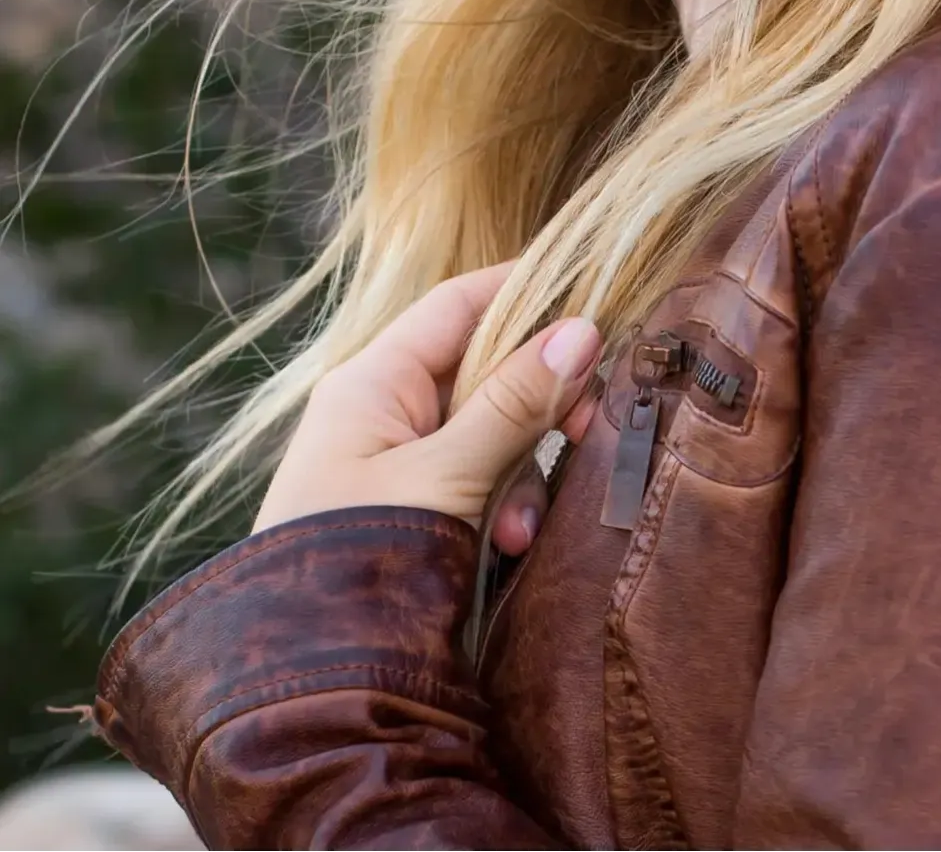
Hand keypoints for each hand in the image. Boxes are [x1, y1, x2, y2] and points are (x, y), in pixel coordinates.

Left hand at [254, 266, 600, 558]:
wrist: (310, 686)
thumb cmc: (362, 562)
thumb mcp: (446, 477)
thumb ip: (514, 403)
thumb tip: (583, 329)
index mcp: (372, 383)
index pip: (459, 304)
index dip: (525, 293)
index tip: (592, 299)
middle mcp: (383, 413)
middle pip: (485, 370)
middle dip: (536, 404)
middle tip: (585, 426)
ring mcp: (398, 465)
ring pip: (490, 433)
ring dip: (521, 472)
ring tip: (520, 530)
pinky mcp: (415, 513)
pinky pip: (479, 482)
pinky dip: (503, 507)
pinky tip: (508, 547)